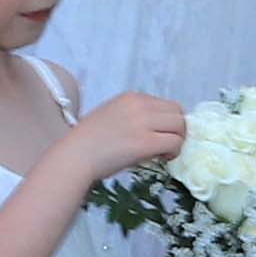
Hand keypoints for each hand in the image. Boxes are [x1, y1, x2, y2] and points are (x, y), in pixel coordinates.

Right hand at [71, 89, 188, 182]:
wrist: (75, 156)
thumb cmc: (87, 142)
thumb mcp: (111, 117)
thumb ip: (134, 117)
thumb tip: (156, 130)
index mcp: (131, 98)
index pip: (166, 104)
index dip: (168, 121)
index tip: (160, 134)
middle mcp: (140, 106)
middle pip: (178, 112)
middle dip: (177, 129)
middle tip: (167, 144)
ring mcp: (143, 123)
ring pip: (180, 126)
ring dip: (177, 140)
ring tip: (164, 152)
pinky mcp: (145, 142)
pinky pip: (174, 143)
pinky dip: (174, 152)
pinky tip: (162, 158)